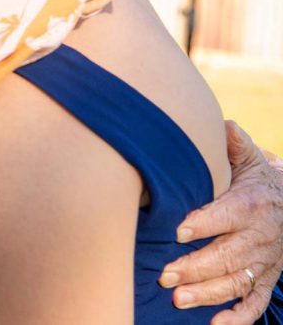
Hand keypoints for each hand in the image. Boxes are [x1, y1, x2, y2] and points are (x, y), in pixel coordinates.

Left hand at [159, 121, 282, 323]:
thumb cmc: (256, 181)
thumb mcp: (249, 160)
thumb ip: (234, 145)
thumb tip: (222, 125)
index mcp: (250, 205)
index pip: (226, 215)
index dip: (203, 224)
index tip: (177, 231)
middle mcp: (258, 237)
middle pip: (227, 255)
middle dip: (195, 267)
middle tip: (165, 275)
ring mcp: (263, 262)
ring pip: (236, 281)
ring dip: (208, 294)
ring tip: (179, 300)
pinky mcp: (266, 280)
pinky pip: (255, 303)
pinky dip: (239, 318)